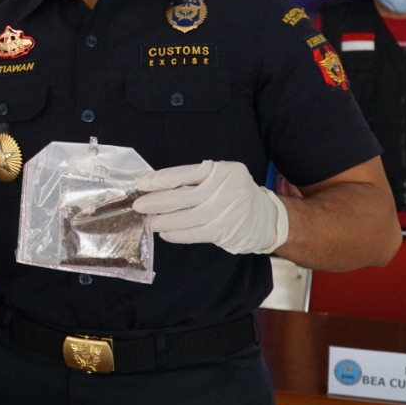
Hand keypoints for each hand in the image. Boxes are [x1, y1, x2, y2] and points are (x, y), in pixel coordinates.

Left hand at [133, 160, 288, 254]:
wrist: (267, 218)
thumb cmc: (234, 194)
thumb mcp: (220, 178)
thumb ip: (194, 180)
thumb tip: (155, 186)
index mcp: (223, 170)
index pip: (185, 173)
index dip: (161, 179)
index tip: (142, 184)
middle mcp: (227, 188)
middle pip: (183, 196)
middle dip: (157, 201)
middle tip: (138, 206)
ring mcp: (228, 211)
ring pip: (187, 217)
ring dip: (163, 220)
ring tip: (148, 222)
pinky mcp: (226, 231)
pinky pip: (195, 233)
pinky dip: (177, 234)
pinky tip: (165, 233)